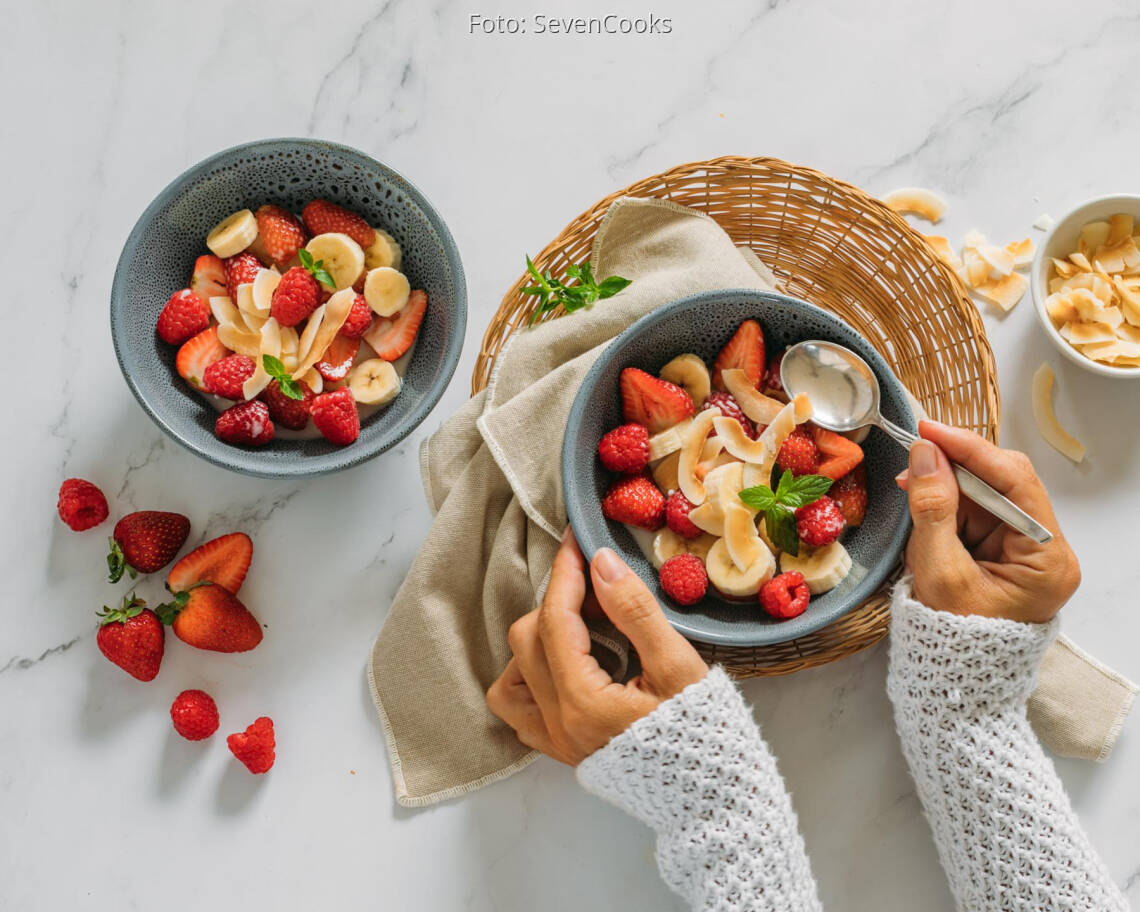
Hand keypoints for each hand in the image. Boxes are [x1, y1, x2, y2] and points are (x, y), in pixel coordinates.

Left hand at [486, 530, 707, 764]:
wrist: (717, 798)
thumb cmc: (707, 733)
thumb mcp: (677, 666)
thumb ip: (635, 611)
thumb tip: (600, 562)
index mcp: (584, 703)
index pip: (555, 619)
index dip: (565, 573)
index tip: (576, 541)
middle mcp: (559, 725)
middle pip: (526, 641)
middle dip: (557, 602)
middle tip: (599, 588)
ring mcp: (556, 743)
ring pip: (510, 677)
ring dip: (535, 642)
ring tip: (580, 629)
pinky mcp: (563, 753)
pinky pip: (521, 711)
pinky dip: (530, 678)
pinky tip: (565, 664)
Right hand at [898, 420, 1079, 623]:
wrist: (952, 677)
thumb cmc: (950, 636)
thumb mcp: (937, 571)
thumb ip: (932, 508)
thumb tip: (925, 454)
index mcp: (1047, 559)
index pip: (1016, 483)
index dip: (972, 450)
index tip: (930, 432)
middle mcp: (1046, 548)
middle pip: (1005, 483)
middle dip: (957, 467)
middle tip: (915, 456)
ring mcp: (1025, 548)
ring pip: (987, 493)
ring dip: (947, 486)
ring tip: (911, 488)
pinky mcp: (1003, 549)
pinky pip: (976, 511)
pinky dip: (947, 504)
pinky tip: (925, 507)